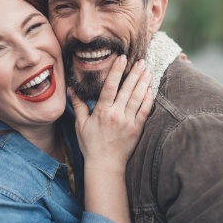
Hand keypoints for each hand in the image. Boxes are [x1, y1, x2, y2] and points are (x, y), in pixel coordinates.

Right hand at [69, 55, 152, 173]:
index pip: (110, 86)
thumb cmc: (91, 144)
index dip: (117, 71)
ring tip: (147, 70)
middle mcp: (116, 114)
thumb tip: (71, 89)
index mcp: (102, 111)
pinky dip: (149, 99)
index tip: (122, 58)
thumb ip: (78, 105)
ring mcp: (128, 122)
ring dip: (143, 82)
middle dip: (135, 73)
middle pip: (128, 89)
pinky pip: (145, 111)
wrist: (105, 165)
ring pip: (138, 98)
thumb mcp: (81, 124)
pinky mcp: (137, 129)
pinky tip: (151, 89)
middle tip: (141, 61)